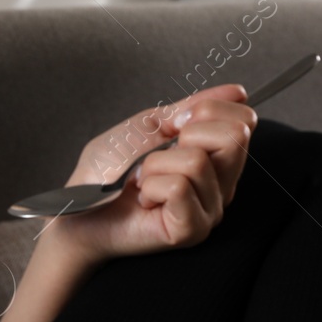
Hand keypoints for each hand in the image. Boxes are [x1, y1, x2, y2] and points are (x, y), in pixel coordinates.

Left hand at [47, 83, 256, 266]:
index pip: (243, 119)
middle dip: (186, 134)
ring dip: (155, 164)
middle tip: (158, 155)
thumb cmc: (107, 170)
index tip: (175, 126)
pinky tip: (145, 200)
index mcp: (215, 156)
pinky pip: (179, 187)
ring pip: (197, 162)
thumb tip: (238, 91)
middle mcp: (221, 184)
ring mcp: (210, 209)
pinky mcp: (192, 229)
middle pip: (234, 136)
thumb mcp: (150, 124)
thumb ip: (193, 107)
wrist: (77, 206)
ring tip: (144, 181)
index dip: (208, 110)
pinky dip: (151, 186)